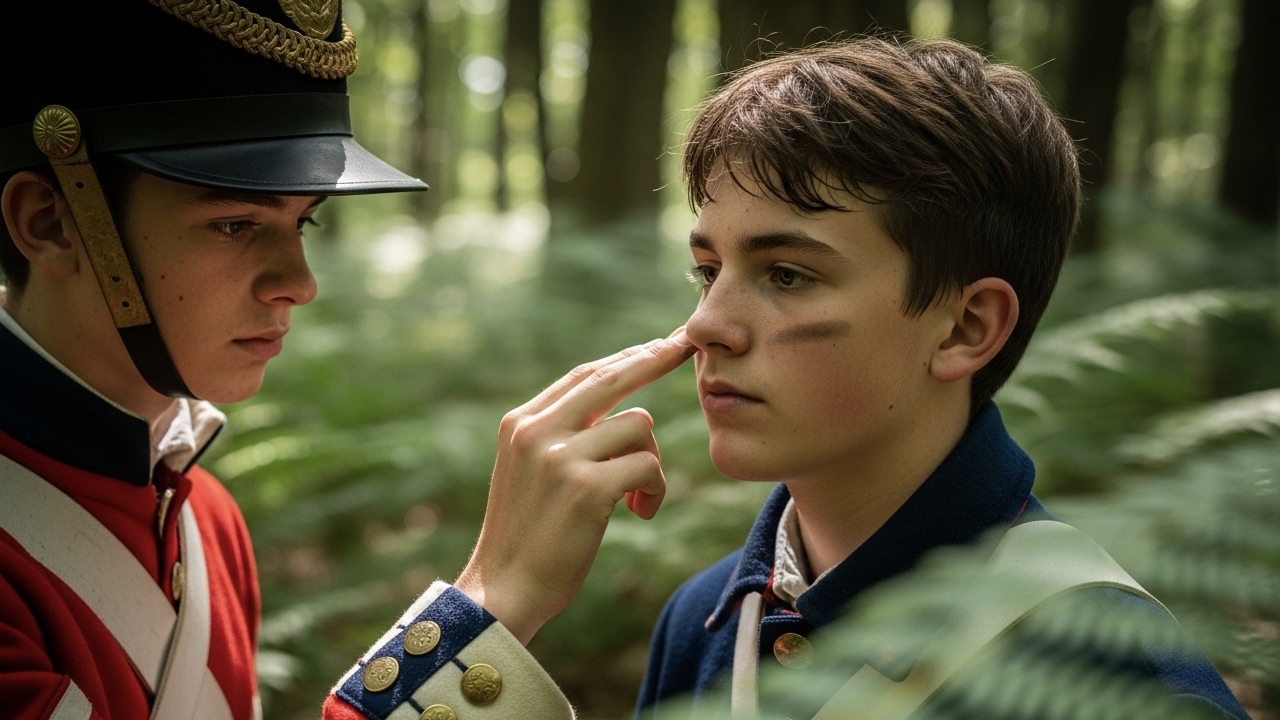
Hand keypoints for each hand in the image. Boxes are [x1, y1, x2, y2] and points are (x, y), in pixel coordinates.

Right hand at [455, 328, 694, 643]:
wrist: (503, 592)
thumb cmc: (526, 538)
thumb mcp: (529, 472)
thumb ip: (560, 436)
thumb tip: (614, 409)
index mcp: (520, 422)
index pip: (584, 375)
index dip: (626, 358)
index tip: (658, 345)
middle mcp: (537, 430)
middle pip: (612, 377)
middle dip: (655, 358)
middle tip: (685, 347)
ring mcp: (560, 457)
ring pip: (639, 425)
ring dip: (650, 460)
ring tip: (639, 499)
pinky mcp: (586, 488)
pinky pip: (648, 464)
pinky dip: (655, 489)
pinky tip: (641, 512)